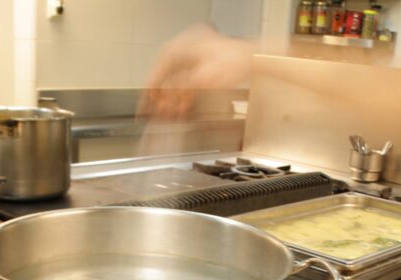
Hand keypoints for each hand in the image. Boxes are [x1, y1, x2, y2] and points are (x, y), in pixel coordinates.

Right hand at [138, 24, 254, 119]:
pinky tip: (184, 107)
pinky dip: (185, 93)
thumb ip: (182, 89)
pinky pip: (188, 79)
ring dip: (173, 97)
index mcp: (182, 45)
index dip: (150, 88)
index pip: (159, 68)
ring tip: (168, 113)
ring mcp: (197, 53)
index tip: (144, 103)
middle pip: (166, 74)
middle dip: (161, 95)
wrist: (256, 60)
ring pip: (177, 78)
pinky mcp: (206, 62)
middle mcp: (187, 46)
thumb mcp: (203, 79)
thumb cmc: (235, 63)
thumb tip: (167, 101)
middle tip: (153, 110)